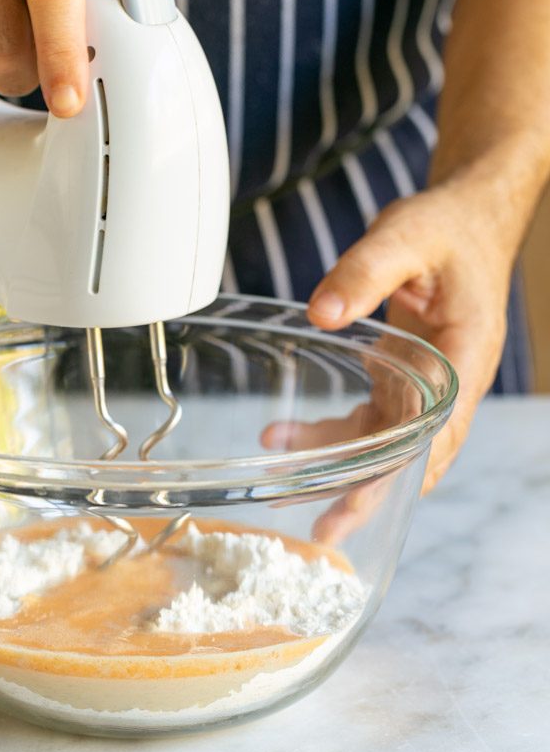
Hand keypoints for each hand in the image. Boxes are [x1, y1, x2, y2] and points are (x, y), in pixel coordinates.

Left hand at [305, 175, 515, 492]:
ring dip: (341, 468)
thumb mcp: (404, 238)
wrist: (465, 220)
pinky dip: (331, 431)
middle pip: (412, 452)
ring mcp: (426, 383)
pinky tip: (285, 433)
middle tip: (325, 532)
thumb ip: (364, 272)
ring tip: (287, 486)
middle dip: (368, 492)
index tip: (366, 502)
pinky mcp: (403, 376)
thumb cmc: (446, 229)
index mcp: (465, 356)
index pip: (438, 429)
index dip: (403, 470)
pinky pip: (368, 417)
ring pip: (385, 442)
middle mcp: (451, 381)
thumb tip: (322, 315)